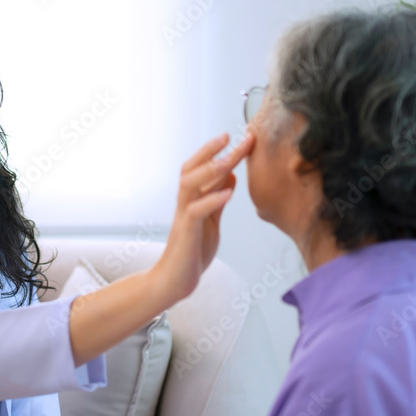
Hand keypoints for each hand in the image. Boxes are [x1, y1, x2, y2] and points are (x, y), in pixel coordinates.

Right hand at [155, 132, 255, 301]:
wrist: (175, 280)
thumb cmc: (192, 250)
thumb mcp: (211, 221)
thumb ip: (218, 200)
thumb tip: (231, 176)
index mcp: (192, 199)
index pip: (201, 167)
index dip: (218, 151)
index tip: (241, 137)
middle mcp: (185, 202)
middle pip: (192, 168)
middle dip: (212, 150)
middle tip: (232, 136)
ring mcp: (184, 216)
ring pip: (190, 184)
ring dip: (210, 169)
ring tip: (229, 159)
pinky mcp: (186, 232)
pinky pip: (196, 211)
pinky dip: (212, 200)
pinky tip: (229, 193)